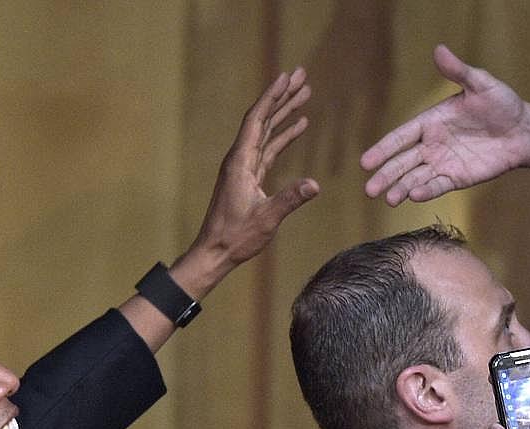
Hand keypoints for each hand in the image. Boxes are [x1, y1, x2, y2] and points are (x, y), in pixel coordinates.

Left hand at [171, 67, 319, 298]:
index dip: (272, 97)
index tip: (286, 76)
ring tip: (305, 95)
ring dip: (285, 113)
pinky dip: (284, 136)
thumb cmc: (236, 237)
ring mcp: (245, 167)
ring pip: (268, 132)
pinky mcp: (250, 177)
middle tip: (302, 76)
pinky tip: (298, 127)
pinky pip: (269, 148)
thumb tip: (314, 185)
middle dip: (283, 97)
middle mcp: (241, 159)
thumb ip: (289, 200)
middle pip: (263, 119)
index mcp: (241, 162)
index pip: (257, 120)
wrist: (215, 251)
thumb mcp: (266, 218)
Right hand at [360, 44, 529, 205]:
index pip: (400, 137)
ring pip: (415, 178)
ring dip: (401, 188)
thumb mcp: (481, 83)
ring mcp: (443, 163)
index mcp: (430, 121)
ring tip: (390, 199)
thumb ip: (459, 71)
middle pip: (402, 162)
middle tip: (370, 190)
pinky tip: (414, 196)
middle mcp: (431, 144)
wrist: (524, 130)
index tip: (365, 162)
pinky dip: (426, 191)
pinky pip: (438, 186)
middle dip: (386, 176)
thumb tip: (439, 49)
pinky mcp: (457, 177)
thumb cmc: (502, 103)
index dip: (383, 149)